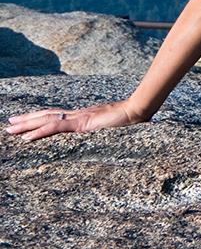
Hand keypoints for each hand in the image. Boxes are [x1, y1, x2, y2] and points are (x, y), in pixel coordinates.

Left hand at [5, 99, 149, 142]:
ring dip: (27, 124)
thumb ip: (106, 130)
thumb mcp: (114, 128)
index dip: (41, 118)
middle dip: (27, 120)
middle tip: (9, 123)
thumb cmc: (131, 120)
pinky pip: (56, 127)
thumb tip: (106, 134)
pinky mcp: (81, 123)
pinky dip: (40, 132)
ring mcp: (79, 118)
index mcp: (84, 117)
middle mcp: (78, 115)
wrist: (139, 110)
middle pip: (48, 115)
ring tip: (10, 127)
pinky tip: (27, 138)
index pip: (57, 116)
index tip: (27, 121)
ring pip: (47, 119)